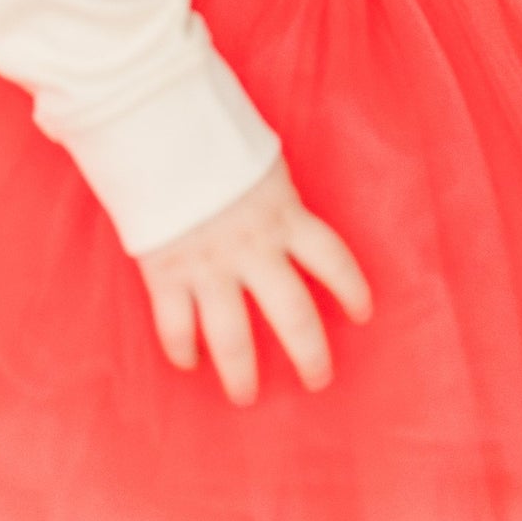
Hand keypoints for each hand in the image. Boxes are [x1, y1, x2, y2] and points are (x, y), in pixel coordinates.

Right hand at [135, 155, 372, 406]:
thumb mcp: (259, 160)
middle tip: (318, 379)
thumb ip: (273, 196)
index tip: (364, 313)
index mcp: (282, 213)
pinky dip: (182, 347)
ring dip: (241, 373)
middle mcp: (253, 247)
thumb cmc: (210, 131)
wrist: (158, 124)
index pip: (331, 258)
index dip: (351, 287)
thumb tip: (282, 213)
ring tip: (246, 396)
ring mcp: (209, 264)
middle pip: (293, 313)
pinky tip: (189, 362)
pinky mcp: (167, 272)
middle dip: (309, 352)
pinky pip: (176, 324)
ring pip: (233, 337)